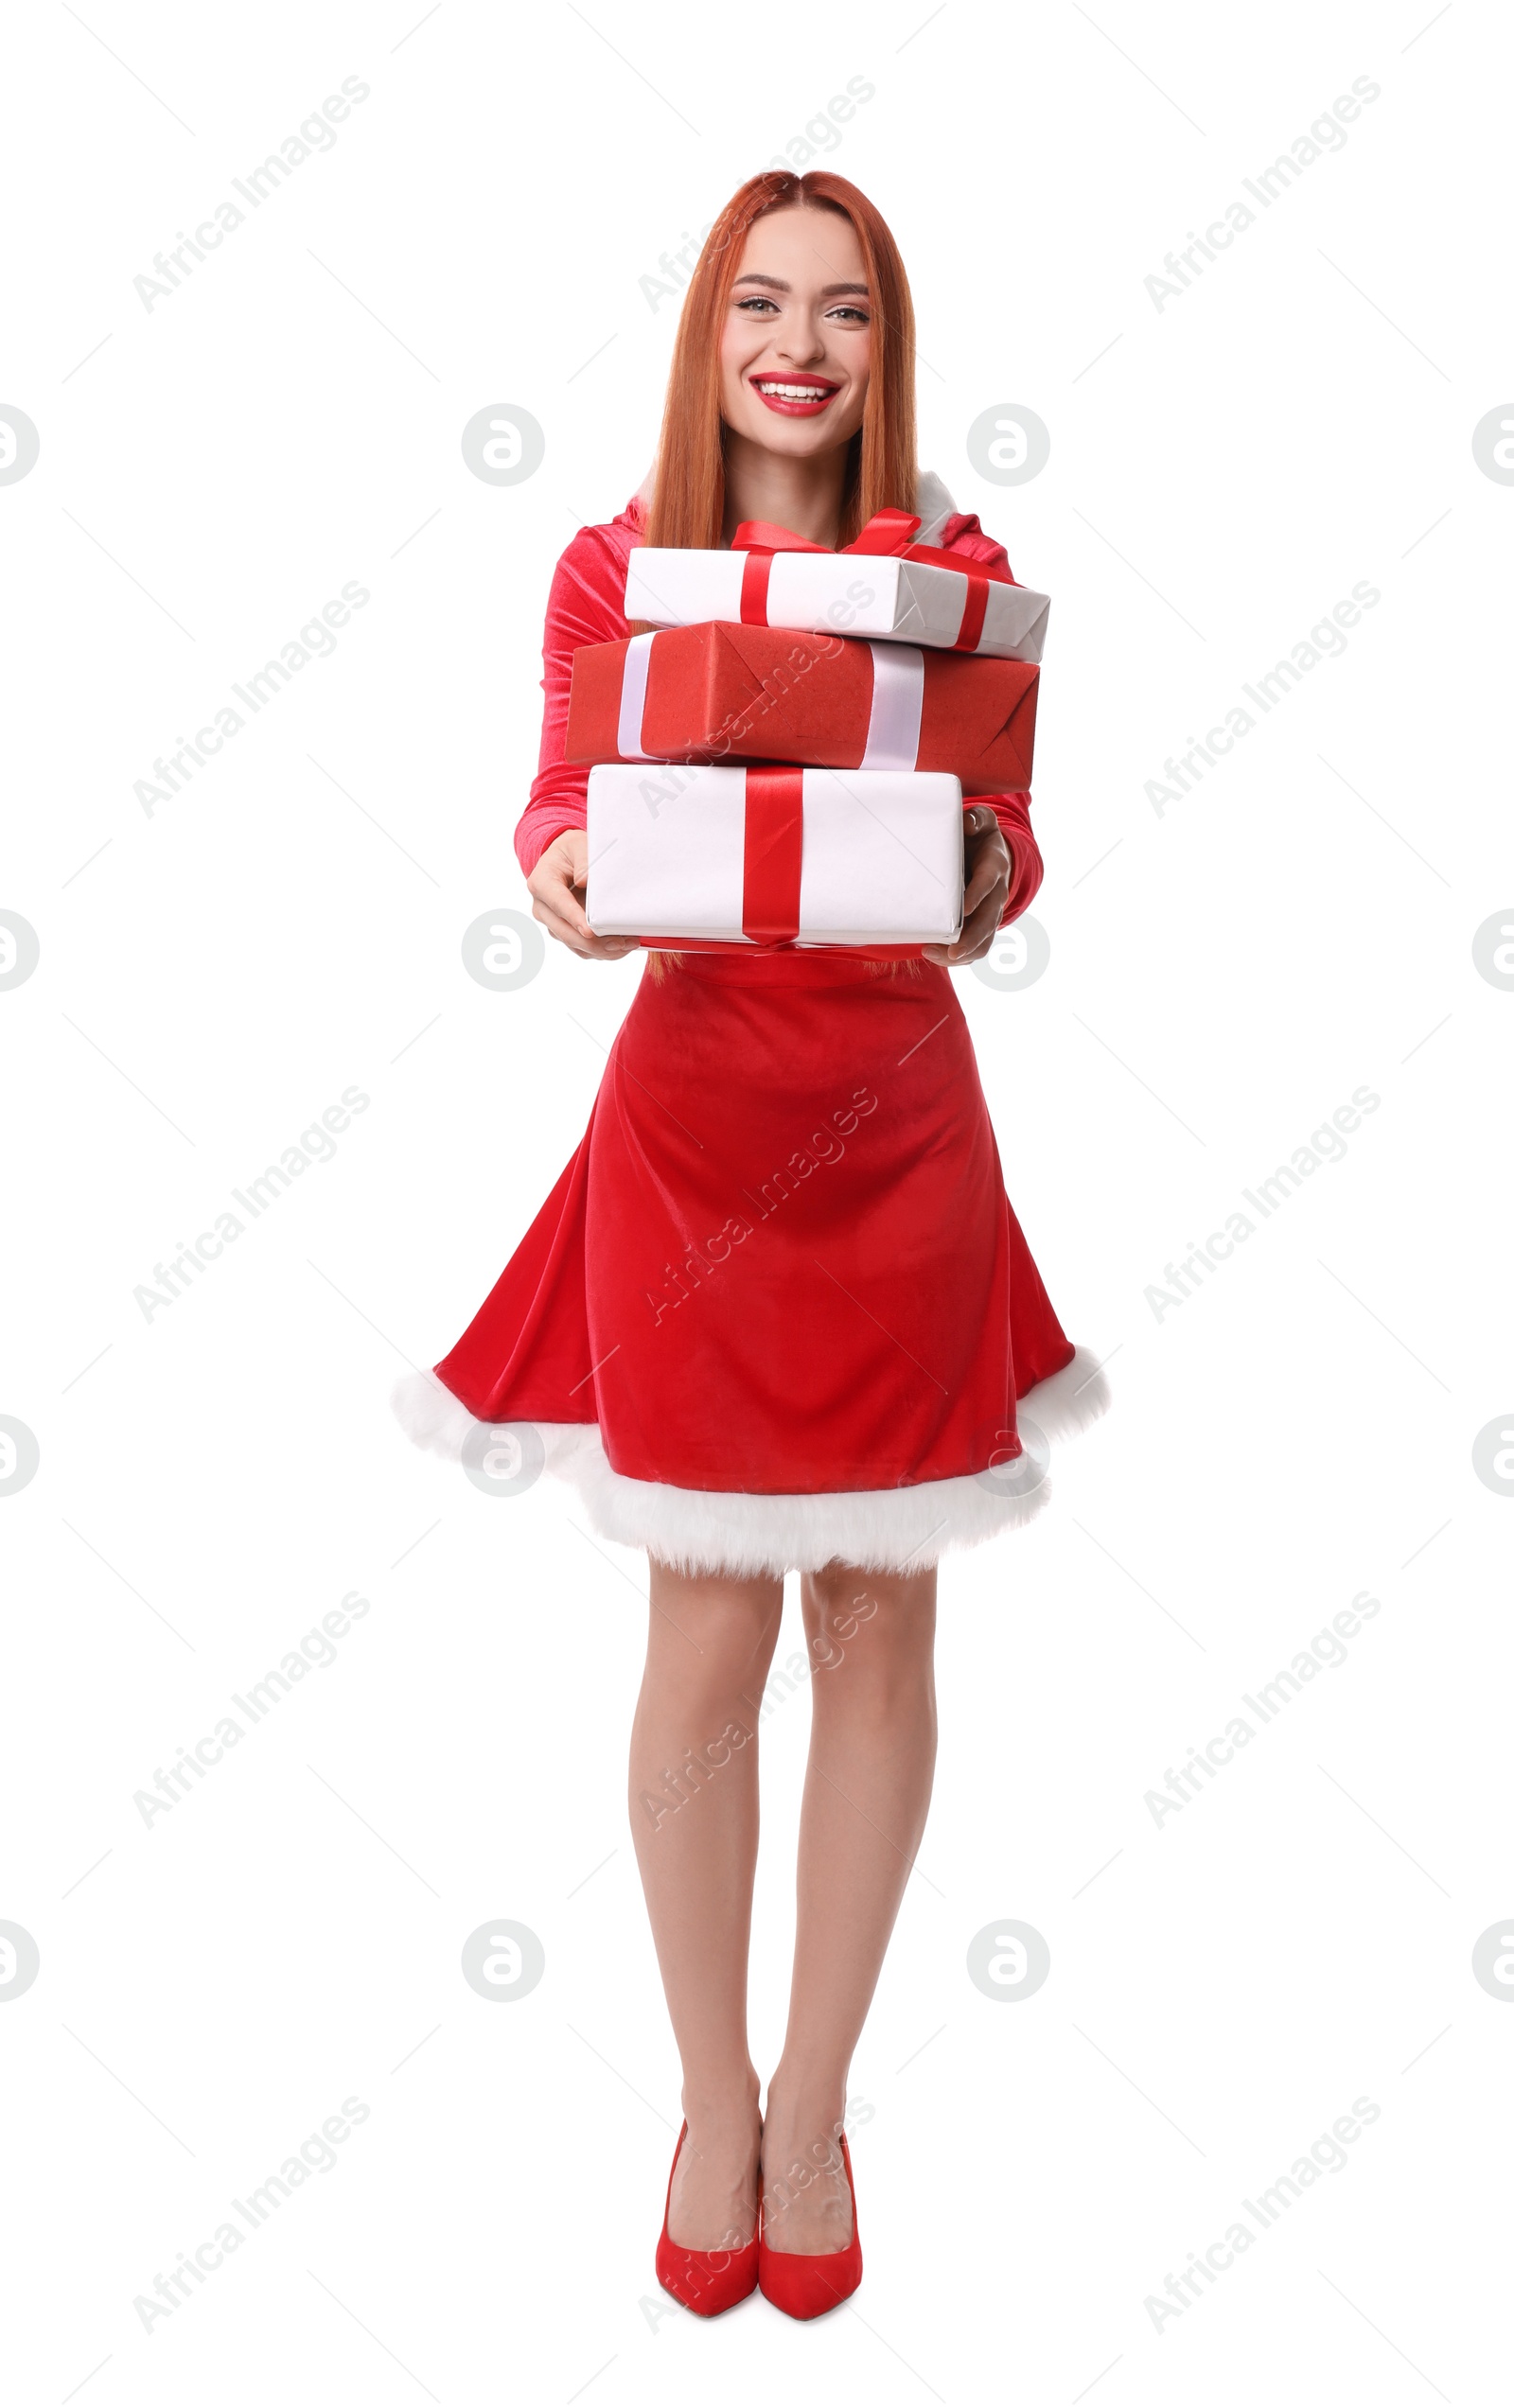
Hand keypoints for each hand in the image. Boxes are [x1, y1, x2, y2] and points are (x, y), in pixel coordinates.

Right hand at [527, 830, 637, 960]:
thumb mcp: (578, 845)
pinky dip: (603, 951)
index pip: (558, 904)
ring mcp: (553, 923)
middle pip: (565, 932)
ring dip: (602, 950)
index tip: (590, 932)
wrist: (565, 860)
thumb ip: (583, 860)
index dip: (574, 919)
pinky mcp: (565, 932)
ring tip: (628, 945)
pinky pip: (583, 948)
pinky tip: (623, 946)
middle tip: (619, 943)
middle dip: (593, 943)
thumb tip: (586, 881)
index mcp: (541, 884)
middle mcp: (543, 908)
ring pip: (575, 945)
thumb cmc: (572, 852)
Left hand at [922, 805, 1011, 966]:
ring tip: (935, 956)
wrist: (992, 852)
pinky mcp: (982, 923)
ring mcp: (990, 911)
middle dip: (971, 938)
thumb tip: (966, 824)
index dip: (977, 896)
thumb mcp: (981, 821)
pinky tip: (938, 956)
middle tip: (953, 950)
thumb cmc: (979, 836)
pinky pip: (978, 946)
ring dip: (964, 953)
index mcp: (994, 867)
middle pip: (988, 920)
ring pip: (984, 939)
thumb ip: (975, 819)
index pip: (988, 883)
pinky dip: (961, 956)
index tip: (963, 909)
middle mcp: (996, 893)